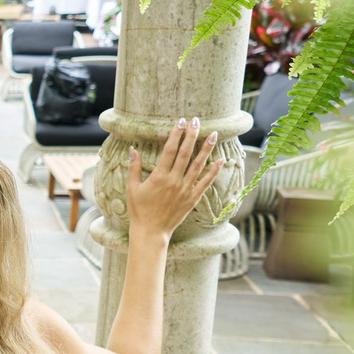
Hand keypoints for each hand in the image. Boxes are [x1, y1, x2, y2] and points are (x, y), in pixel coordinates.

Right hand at [125, 119, 225, 238]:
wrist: (151, 232)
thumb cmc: (139, 210)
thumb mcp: (132, 188)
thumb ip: (134, 168)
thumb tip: (133, 149)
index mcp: (159, 176)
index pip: (170, 150)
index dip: (175, 135)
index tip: (180, 122)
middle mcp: (174, 181)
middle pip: (185, 153)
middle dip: (191, 135)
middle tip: (196, 121)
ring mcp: (185, 190)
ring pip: (198, 165)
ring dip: (206, 149)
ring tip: (213, 134)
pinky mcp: (192, 198)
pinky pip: (205, 183)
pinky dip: (214, 171)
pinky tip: (221, 160)